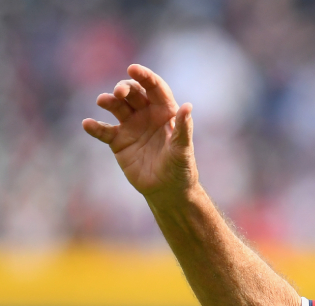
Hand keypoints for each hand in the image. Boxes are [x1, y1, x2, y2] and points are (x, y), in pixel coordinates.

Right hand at [81, 65, 196, 200]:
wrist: (167, 190)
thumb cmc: (181, 169)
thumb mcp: (183, 149)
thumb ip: (183, 128)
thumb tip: (188, 106)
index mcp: (165, 112)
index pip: (155, 88)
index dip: (145, 76)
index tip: (133, 69)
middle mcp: (146, 115)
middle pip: (132, 93)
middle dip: (124, 88)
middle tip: (119, 93)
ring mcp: (131, 126)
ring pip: (116, 107)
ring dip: (108, 101)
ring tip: (103, 101)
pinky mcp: (118, 141)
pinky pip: (104, 130)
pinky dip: (95, 127)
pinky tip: (88, 124)